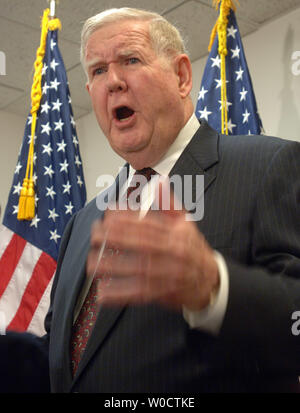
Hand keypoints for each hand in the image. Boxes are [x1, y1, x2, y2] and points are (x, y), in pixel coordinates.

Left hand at [86, 186, 218, 310]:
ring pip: (138, 269)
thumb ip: (169, 204)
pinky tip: (103, 292)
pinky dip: (120, 294)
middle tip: (95, 234)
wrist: (210, 280)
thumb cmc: (192, 248)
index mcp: (176, 234)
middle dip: (116, 239)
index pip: (149, 224)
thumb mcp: (185, 223)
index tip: (108, 214)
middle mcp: (173, 253)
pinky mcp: (162, 293)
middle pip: (142, 244)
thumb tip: (159, 181)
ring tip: (92, 262)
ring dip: (114, 267)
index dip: (127, 219)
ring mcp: (168, 274)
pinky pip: (139, 293)